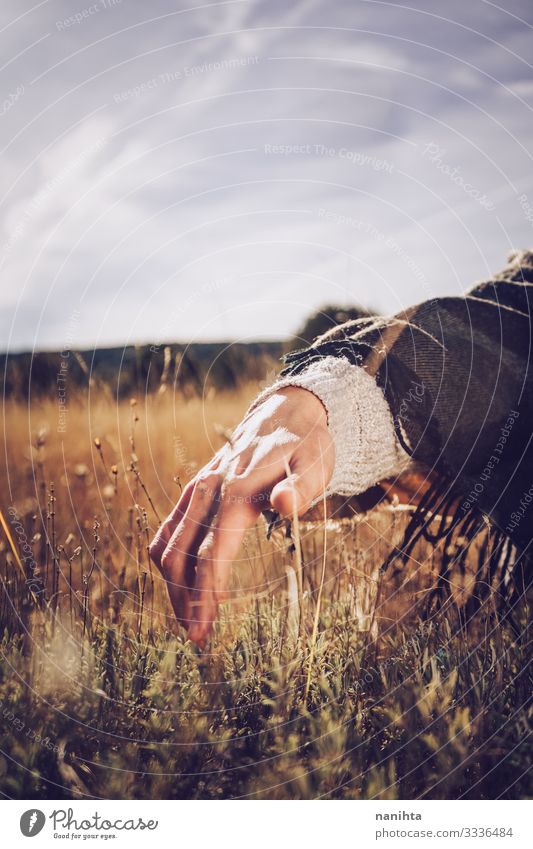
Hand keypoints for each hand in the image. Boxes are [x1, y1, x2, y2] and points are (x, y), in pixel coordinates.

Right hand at [149, 386, 333, 643]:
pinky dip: (166, 562)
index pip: (215, 545)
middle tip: (197, 638)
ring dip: (172, 586)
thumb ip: (303, 485)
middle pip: (182, 551)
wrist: (280, 416)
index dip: (207, 587)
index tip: (206, 623)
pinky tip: (178, 587)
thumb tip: (284, 502)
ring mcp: (196, 489)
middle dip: (185, 598)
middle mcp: (211, 488)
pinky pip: (166, 530)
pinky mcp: (192, 492)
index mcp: (241, 488)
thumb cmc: (305, 447)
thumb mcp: (316, 463)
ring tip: (188, 621)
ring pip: (167, 543)